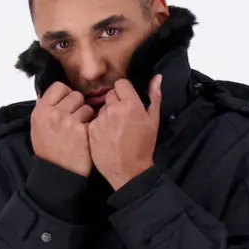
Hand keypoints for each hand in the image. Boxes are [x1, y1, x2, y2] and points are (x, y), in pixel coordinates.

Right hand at [30, 80, 96, 176]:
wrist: (58, 174)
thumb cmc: (49, 151)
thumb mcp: (38, 127)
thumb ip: (44, 109)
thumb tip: (47, 93)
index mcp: (41, 111)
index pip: (59, 86)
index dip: (66, 94)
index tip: (68, 104)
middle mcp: (53, 113)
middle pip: (75, 95)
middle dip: (78, 106)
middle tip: (75, 120)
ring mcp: (68, 121)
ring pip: (86, 106)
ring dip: (86, 116)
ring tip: (80, 130)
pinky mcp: (82, 131)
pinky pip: (93, 119)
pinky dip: (92, 127)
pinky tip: (86, 137)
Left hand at [87, 74, 161, 189]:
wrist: (129, 171)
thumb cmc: (144, 146)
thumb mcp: (153, 121)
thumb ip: (155, 96)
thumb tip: (157, 77)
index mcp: (130, 105)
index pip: (120, 84)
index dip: (124, 92)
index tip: (127, 101)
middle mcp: (114, 109)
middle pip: (110, 95)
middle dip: (115, 103)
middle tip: (122, 118)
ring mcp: (100, 120)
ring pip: (101, 108)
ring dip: (107, 115)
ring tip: (115, 130)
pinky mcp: (91, 130)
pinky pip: (94, 121)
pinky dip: (99, 126)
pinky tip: (106, 137)